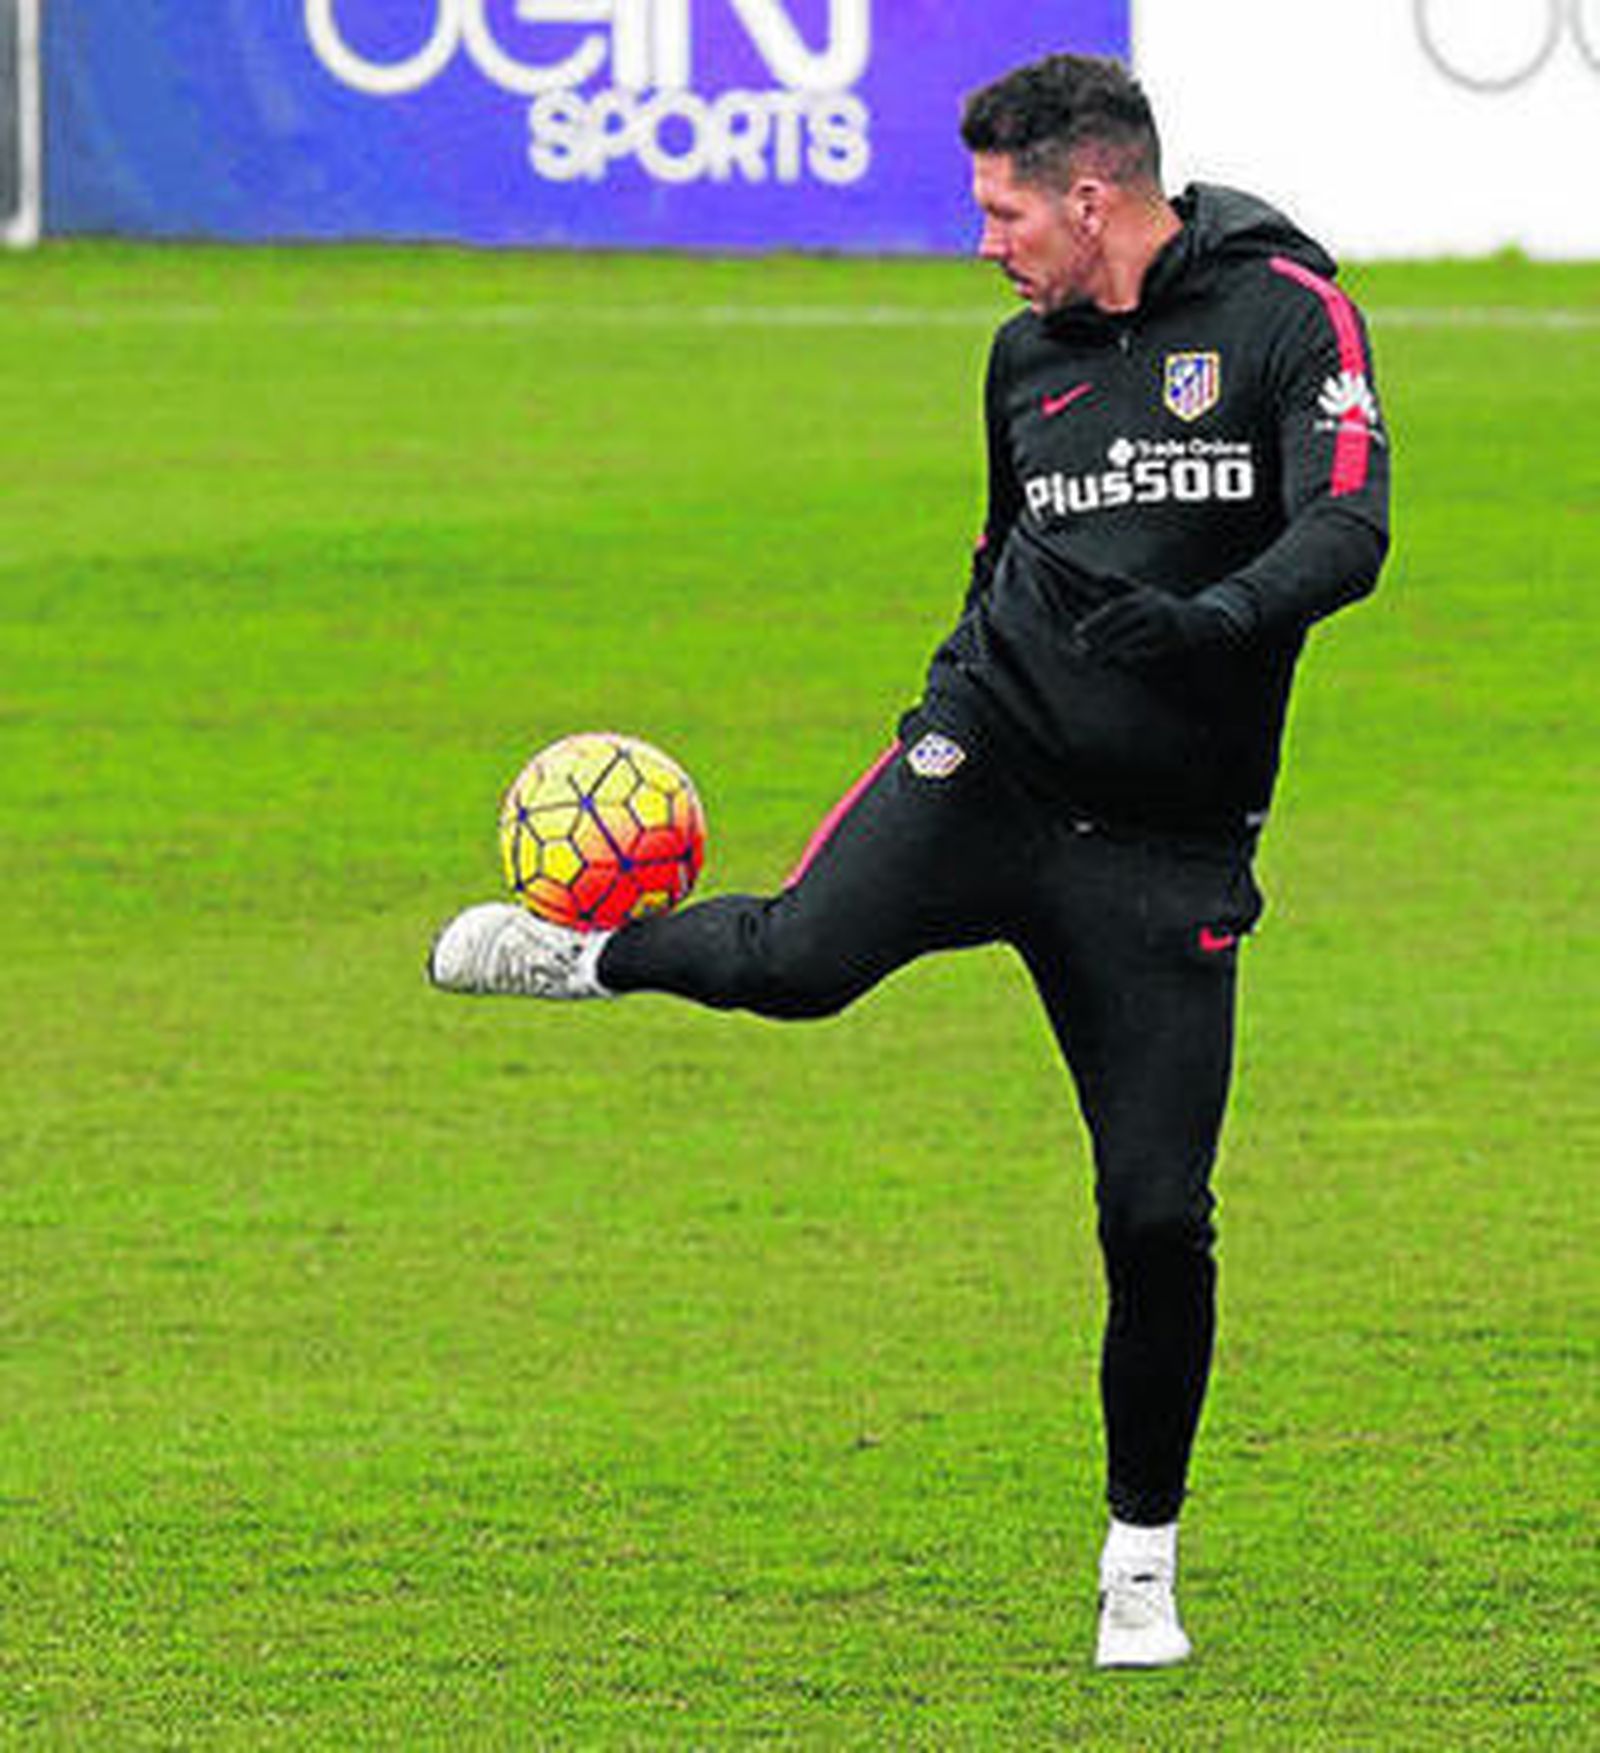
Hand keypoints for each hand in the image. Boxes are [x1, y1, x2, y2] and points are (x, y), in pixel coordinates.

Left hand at [1074, 587, 1241, 667]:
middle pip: (1122, 625)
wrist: (1204, 618)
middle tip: (1081, 650)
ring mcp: (1164, 627)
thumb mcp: (1146, 592)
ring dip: (1112, 651)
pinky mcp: (1172, 642)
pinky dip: (1131, 657)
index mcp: (1144, 597)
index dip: (1096, 620)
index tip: (1077, 632)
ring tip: (1094, 659)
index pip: (1115, 609)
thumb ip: (1122, 585)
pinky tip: (1117, 661)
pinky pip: (1147, 652)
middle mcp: (1154, 610)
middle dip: (1100, 638)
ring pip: (1133, 641)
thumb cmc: (1166, 607)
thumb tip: (1098, 575)